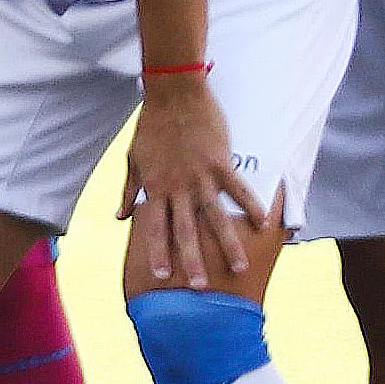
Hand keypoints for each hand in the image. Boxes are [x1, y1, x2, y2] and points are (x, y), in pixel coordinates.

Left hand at [118, 72, 264, 288]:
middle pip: (186, 231)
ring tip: (239, 269)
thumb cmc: (151, 127)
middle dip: (192, 261)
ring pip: (215, 218)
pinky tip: (263, 225)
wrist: (173, 95)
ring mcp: (202, 177)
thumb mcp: (133, 160)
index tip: (161, 277)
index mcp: (156, 188)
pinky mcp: (222, 163)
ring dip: (227, 245)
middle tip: (200, 288)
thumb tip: (121, 218)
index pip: (156, 228)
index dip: (158, 252)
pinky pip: (239, 190)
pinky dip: (251, 207)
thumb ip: (129, 191)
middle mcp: (179, 188)